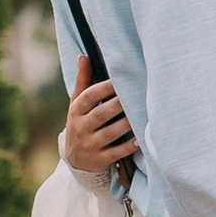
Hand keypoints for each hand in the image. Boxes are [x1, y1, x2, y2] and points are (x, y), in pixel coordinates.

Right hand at [62, 54, 137, 177]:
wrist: (75, 160)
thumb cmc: (81, 123)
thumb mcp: (77, 104)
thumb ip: (83, 81)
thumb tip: (84, 56)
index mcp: (76, 110)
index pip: (89, 96)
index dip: (103, 88)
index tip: (119, 79)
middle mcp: (81, 127)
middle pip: (100, 114)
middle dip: (117, 105)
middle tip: (135, 95)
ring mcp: (89, 145)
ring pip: (109, 133)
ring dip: (125, 124)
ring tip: (140, 115)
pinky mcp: (99, 159)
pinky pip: (116, 153)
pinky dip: (128, 146)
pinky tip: (139, 139)